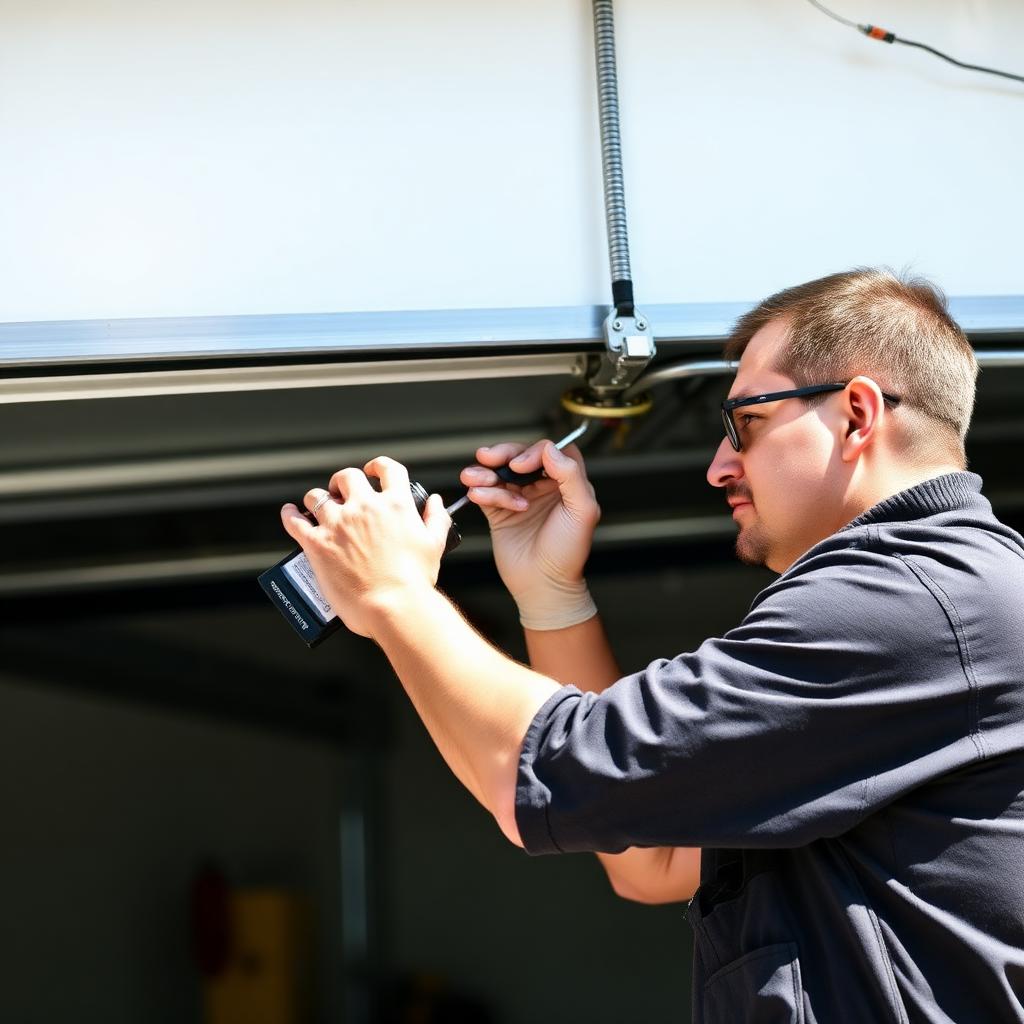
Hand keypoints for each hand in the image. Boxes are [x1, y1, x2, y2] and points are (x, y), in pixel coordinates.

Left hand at [280, 457, 450, 638]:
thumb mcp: (434, 545)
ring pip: (317, 496)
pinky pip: (295, 521)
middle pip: (346, 477)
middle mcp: (364, 507)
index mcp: (395, 504)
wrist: (393, 606)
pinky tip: (291, 512)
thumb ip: (436, 518)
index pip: (387, 469)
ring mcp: (338, 524)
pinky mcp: (317, 543)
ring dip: (317, 498)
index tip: (372, 471)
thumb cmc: (415, 581)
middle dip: (342, 482)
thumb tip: (436, 501)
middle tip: (342, 493)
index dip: (378, 466)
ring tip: (318, 506)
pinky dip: (290, 514)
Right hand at [459, 440, 599, 613]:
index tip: (523, 465)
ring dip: (484, 472)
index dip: (534, 451)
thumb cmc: (568, 553)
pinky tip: (478, 496)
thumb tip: (550, 449)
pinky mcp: (499, 513)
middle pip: (519, 456)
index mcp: (565, 483)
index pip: (549, 452)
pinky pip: (486, 493)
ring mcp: (518, 498)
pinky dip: (480, 491)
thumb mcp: (582, 511)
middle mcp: (541, 487)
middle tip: (488, 457)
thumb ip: (571, 476)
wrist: (544, 585)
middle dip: (503, 453)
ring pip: (499, 472)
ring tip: (475, 478)